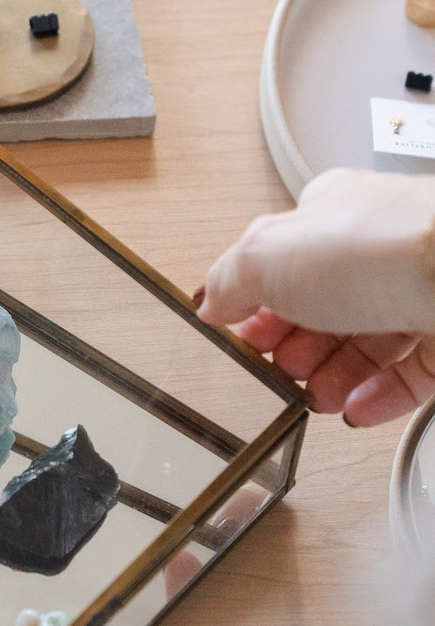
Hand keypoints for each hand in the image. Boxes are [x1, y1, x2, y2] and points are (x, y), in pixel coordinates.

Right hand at [196, 169, 434, 425]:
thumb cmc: (380, 246)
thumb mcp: (264, 257)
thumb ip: (228, 280)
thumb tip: (210, 301)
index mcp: (329, 216)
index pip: (282, 262)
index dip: (256, 303)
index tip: (239, 336)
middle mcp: (377, 249)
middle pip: (323, 307)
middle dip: (293, 347)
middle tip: (276, 370)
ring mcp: (417, 291)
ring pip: (367, 344)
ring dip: (331, 378)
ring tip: (312, 398)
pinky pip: (411, 373)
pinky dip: (378, 396)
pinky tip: (355, 409)